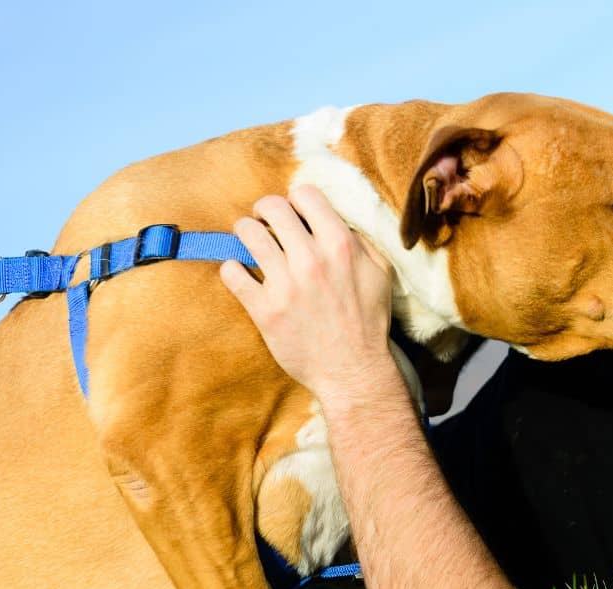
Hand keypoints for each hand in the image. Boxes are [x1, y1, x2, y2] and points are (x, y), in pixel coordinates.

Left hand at [219, 185, 400, 403]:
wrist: (353, 371)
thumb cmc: (368, 321)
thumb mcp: (380, 272)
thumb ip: (359, 239)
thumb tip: (334, 217)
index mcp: (340, 245)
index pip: (305, 193)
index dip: (296, 200)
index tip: (294, 214)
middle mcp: (311, 259)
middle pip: (271, 207)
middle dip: (265, 211)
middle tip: (265, 224)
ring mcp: (285, 285)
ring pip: (246, 233)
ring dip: (245, 233)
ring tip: (250, 243)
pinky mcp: (264, 310)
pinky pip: (232, 273)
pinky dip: (232, 269)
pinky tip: (240, 274)